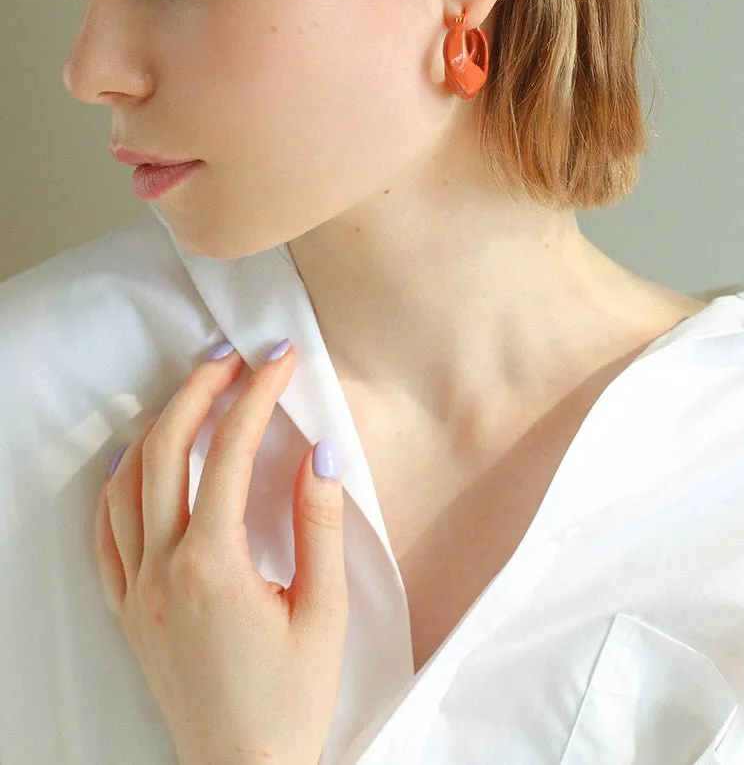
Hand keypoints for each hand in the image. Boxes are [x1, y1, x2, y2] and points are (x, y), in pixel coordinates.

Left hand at [94, 341, 347, 764]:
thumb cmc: (290, 699)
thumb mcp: (324, 612)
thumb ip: (320, 525)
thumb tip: (321, 452)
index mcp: (215, 565)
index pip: (232, 452)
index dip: (257, 394)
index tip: (279, 358)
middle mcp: (165, 568)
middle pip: (167, 450)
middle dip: (199, 390)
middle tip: (231, 356)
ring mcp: (138, 588)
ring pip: (127, 483)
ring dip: (158, 427)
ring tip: (192, 394)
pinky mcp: (128, 608)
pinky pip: (105, 532)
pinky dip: (118, 484)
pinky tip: (138, 462)